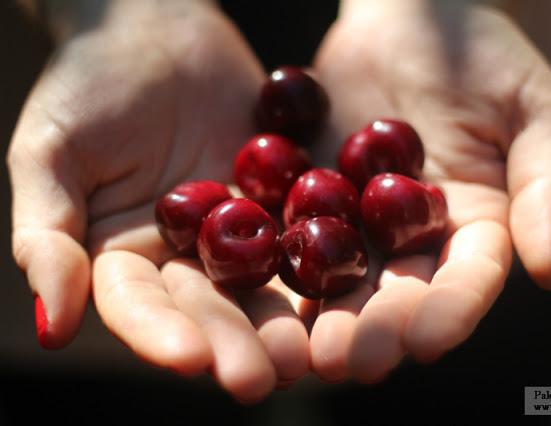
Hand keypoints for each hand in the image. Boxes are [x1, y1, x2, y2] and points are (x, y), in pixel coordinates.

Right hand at [8, 0, 308, 401]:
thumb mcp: (51, 152)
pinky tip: (348, 290)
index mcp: (123, 257)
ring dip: (287, 322)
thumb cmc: (88, 82)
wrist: (158, 28)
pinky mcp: (279, 203)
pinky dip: (323, 260)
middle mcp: (184, 257)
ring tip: (313, 353)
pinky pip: (302, 233)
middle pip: (210, 310)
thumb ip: (46, 236)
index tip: (192, 360)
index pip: (140, 309)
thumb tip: (51, 326)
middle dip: (236, 344)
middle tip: (266, 378)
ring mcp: (237, 232)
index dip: (162, 335)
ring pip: (263, 285)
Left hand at [308, 0, 550, 382]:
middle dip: (375, 329)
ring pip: (341, 278)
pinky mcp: (310, 196)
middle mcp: (415, 236)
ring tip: (301, 351)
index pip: (467, 280)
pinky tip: (256, 292)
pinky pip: (293, 232)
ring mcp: (359, 220)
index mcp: (475, 224)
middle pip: (398, 292)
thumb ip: (546, 185)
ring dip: (322, 315)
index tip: (427, 343)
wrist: (405, 15)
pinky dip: (279, 263)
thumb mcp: (531, 107)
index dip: (450, 312)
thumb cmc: (480, 53)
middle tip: (348, 362)